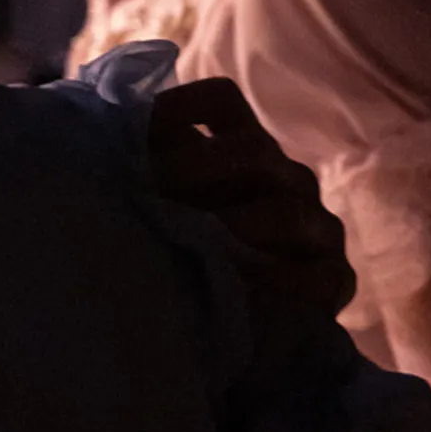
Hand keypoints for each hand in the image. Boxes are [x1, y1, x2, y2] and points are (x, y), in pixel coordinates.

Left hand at [146, 77, 354, 326]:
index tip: (130, 132)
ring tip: (190, 242)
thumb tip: (96, 138)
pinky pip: (315, 277)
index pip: (221, 101)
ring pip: (286, 212)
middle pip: (254, 149)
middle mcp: (288, 178)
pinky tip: (238, 294)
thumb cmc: (194, 257)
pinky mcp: (334, 279)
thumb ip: (145, 172)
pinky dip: (275, 286)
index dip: (177, 106)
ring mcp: (317, 227)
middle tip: (148, 194)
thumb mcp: (170, 208)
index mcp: (247, 149)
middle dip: (196, 167)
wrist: (243, 330)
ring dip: (233, 225)